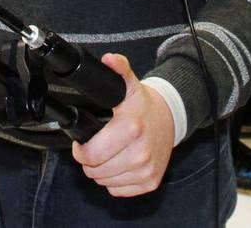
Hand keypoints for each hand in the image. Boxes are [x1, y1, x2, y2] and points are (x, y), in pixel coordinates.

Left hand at [71, 53, 175, 197]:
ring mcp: (146, 170)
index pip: (91, 155)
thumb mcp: (129, 85)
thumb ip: (118, 69)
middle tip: (96, 146)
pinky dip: (115, 180)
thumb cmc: (144, 105)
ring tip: (108, 153)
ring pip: (105, 182)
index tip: (83, 142)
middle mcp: (140, 153)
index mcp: (131, 129)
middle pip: (95, 171)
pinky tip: (119, 163)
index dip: (80, 150)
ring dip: (102, 170)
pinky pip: (119, 190)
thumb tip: (109, 59)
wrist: (170, 120)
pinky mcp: (150, 182)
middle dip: (90, 160)